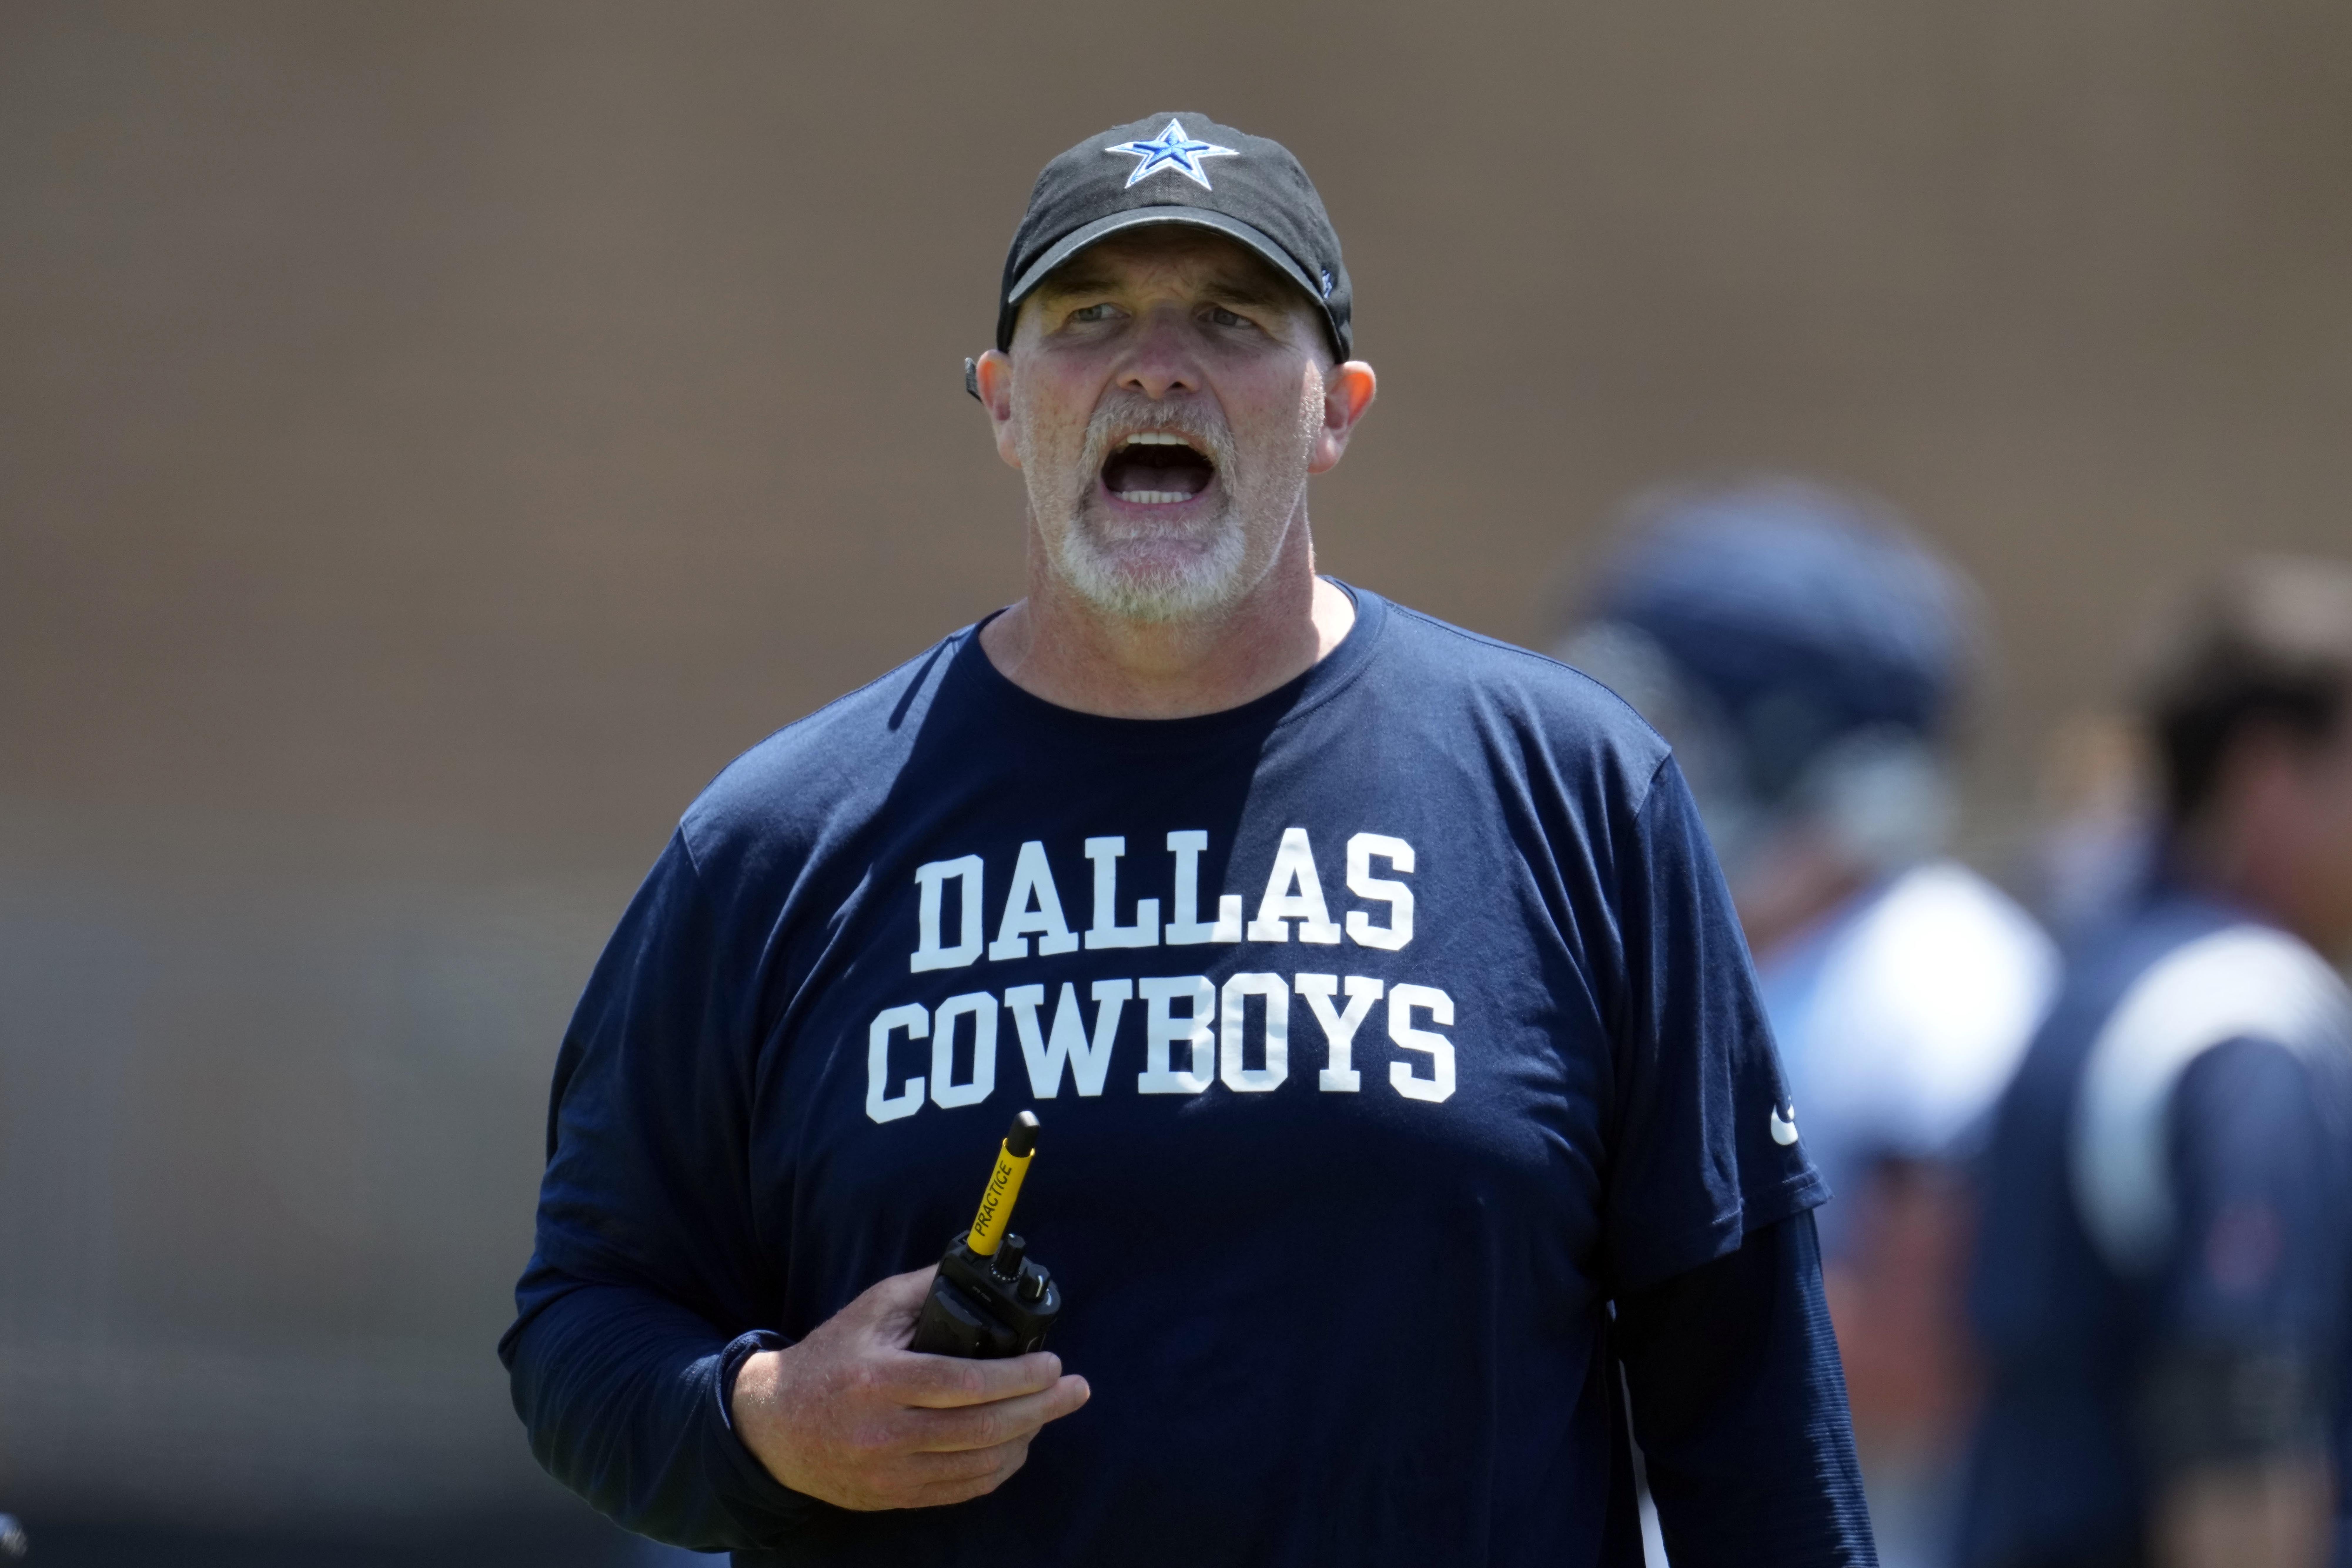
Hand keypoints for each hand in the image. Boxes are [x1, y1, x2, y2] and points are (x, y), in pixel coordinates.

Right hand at [731, 1265, 1090, 1510]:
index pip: (966, 1383)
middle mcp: (887, 1431)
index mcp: (881, 1379)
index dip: (1019, 1377)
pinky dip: (999, 1470)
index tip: (1053, 1364)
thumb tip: (979, 1269)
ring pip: (979, 1464)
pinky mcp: (895, 1496)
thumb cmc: (830, 1358)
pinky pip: (962, 1490)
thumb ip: (924, 1289)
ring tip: (1049, 1413)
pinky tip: (1017, 1446)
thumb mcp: (871, 1311)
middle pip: (982, 1427)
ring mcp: (892, 1471)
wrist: (776, 1426)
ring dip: (1027, 1439)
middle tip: (1076, 1391)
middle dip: (1042, 1408)